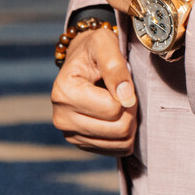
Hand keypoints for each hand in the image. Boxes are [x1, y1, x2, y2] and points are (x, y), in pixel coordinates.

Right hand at [52, 27, 136, 154]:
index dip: (128, 95)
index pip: (113, 109)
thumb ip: (116, 68)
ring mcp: (70, 134)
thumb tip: (126, 98)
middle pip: (117, 129)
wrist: (82, 59)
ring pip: (119, 143)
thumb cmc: (94, 48)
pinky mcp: (80, 143)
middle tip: (129, 93)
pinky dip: (124, 136)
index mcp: (65, 92)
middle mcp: (62, 117)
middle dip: (132, 111)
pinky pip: (114, 150)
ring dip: (130, 124)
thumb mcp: (105, 44)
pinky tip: (118, 116)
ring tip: (123, 103)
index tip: (126, 81)